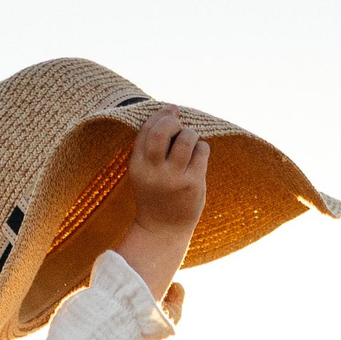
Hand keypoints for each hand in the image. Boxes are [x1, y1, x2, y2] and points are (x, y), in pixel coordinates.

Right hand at [115, 106, 206, 297]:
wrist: (163, 230)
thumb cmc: (155, 193)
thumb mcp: (145, 169)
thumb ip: (152, 143)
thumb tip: (172, 109)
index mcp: (138, 166)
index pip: (147, 130)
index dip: (160, 116)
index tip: (169, 113)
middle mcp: (154, 172)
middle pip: (163, 131)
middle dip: (173, 121)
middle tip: (178, 126)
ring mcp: (175, 178)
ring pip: (187, 138)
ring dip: (191, 133)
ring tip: (190, 142)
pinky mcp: (193, 184)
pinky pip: (202, 151)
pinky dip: (202, 148)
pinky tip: (198, 156)